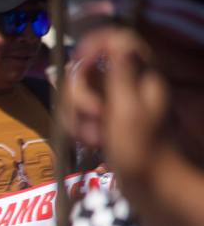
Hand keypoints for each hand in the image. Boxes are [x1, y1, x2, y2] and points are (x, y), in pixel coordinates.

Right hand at [64, 28, 167, 177]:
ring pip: (76, 94)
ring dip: (76, 117)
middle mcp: (125, 85)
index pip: (117, 39)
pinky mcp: (103, 121)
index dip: (94, 43)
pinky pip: (76, 114)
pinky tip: (90, 143)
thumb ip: (122, 73)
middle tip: (95, 117)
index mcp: (141, 76)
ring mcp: (113, 104)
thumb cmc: (142, 151)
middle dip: (79, 95)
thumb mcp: (129, 110)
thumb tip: (117, 39)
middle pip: (86, 69)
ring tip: (94, 138)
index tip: (81, 60)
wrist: (149, 187)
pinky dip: (77, 128)